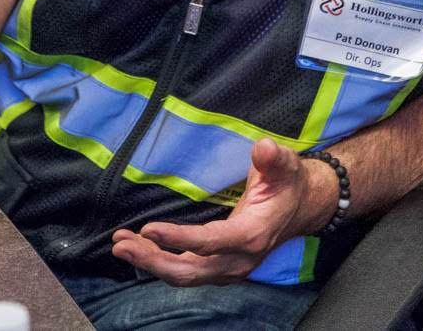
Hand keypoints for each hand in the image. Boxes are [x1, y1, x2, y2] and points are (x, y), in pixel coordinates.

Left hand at [111, 138, 333, 285]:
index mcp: (251, 236)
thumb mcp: (286, 165)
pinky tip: (139, 247)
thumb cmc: (288, 184)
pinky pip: (187, 270)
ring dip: (151, 262)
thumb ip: (274, 158)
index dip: (178, 239)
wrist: (302, 207)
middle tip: (121, 244)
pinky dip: (161, 261)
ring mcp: (229, 268)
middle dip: (152, 260)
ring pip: (184, 274)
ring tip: (121, 244)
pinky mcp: (220, 267)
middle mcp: (239, 260)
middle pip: (189, 269)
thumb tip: (263, 148)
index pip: (209, 243)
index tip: (149, 229)